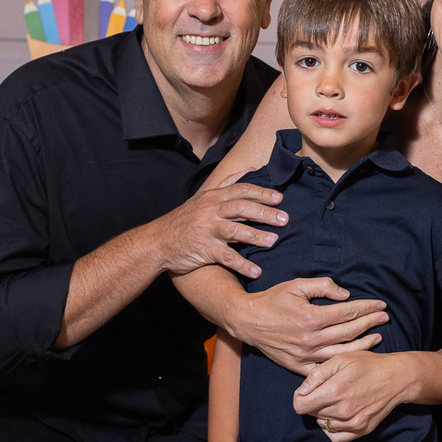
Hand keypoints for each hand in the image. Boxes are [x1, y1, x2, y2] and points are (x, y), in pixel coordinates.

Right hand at [156, 170, 286, 278]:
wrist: (157, 241)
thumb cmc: (184, 219)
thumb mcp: (202, 197)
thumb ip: (227, 183)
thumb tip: (251, 169)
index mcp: (212, 197)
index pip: (240, 190)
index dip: (261, 192)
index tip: (280, 197)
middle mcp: (210, 211)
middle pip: (241, 208)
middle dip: (264, 213)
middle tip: (284, 219)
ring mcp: (207, 230)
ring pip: (235, 231)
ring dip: (256, 237)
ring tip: (274, 241)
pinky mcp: (204, 250)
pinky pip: (226, 257)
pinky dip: (242, 265)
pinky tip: (256, 271)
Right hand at [233, 278, 388, 374]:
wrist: (248, 321)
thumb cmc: (273, 300)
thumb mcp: (296, 285)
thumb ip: (323, 286)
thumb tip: (346, 294)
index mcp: (311, 317)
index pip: (348, 312)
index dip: (367, 307)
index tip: (380, 305)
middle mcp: (311, 338)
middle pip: (350, 332)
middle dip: (371, 323)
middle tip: (385, 318)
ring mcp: (305, 355)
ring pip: (342, 352)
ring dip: (364, 344)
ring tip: (378, 337)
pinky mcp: (299, 366)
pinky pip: (325, 368)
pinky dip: (342, 363)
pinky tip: (354, 358)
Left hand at [292, 351, 411, 441]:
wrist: (396, 377)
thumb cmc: (367, 364)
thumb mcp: (340, 359)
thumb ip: (317, 375)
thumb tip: (301, 392)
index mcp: (334, 391)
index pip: (300, 406)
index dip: (300, 397)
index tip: (308, 390)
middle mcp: (343, 410)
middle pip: (311, 414)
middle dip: (314, 402)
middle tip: (327, 390)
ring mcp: (353, 423)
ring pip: (322, 424)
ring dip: (324, 414)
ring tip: (336, 400)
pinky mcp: (361, 431)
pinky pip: (336, 437)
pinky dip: (332, 428)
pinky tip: (338, 415)